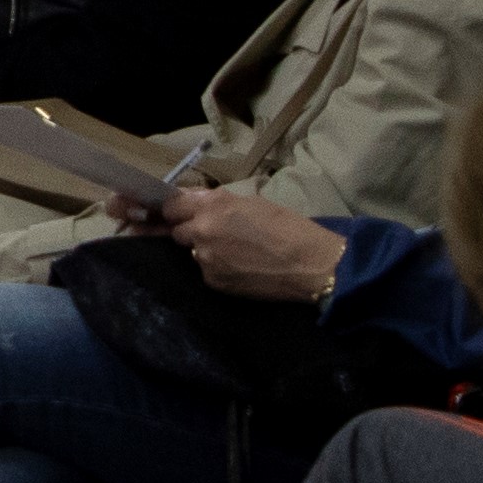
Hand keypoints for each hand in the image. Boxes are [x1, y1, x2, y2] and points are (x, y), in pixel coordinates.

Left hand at [157, 185, 347, 304]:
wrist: (310, 264)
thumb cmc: (288, 227)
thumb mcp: (252, 203)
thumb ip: (218, 202)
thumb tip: (195, 201)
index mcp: (212, 205)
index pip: (172, 206)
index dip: (176, 211)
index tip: (180, 214)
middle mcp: (201, 230)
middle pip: (178, 232)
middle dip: (191, 232)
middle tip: (215, 234)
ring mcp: (205, 258)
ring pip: (193, 252)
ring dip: (205, 250)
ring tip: (234, 253)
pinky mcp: (213, 281)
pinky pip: (206, 271)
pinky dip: (218, 269)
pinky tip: (240, 268)